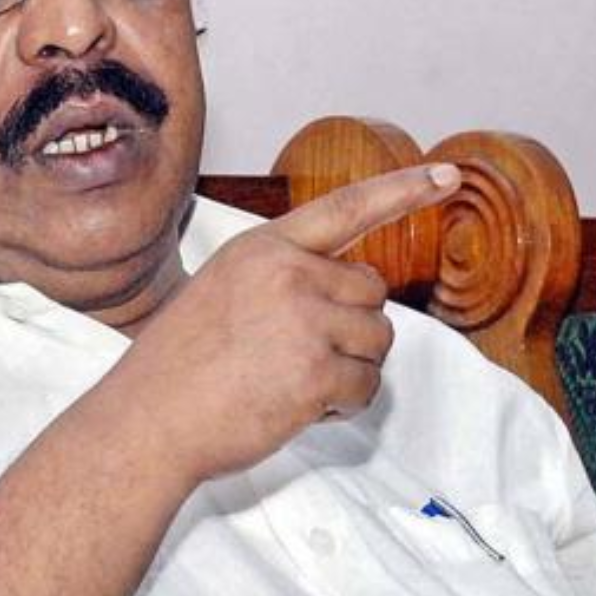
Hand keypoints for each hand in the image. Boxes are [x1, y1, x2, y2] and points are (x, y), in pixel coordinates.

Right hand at [112, 164, 460, 482]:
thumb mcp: (220, 291)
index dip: (402, 189)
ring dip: (348, 369)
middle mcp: (287, 274)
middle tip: (298, 356)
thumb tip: (346, 291)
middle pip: (372, 291)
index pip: (346, 207)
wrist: (147, 422)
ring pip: (376, 340)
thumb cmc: (176, 369)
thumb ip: (280, 278)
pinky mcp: (315, 371)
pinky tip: (295, 407)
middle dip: (351, 327)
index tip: (448, 174)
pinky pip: (367, 386)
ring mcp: (303, 321)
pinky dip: (342, 405)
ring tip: (289, 382)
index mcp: (262, 249)